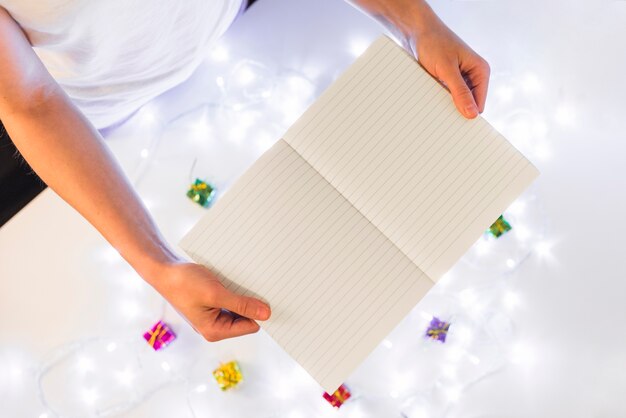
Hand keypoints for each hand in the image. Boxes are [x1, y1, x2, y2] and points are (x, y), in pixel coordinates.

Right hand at [150, 261, 270, 341]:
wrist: (163, 269)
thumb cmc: (184, 282)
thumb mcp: (215, 293)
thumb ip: (241, 305)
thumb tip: (266, 314)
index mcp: (215, 331)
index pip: (250, 326)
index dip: (260, 313)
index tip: (270, 296)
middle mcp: (214, 327)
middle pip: (246, 319)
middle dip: (252, 304)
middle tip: (261, 285)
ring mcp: (213, 315)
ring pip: (240, 308)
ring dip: (244, 296)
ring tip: (245, 280)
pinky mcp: (211, 304)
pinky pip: (231, 300)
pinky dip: (236, 291)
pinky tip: (235, 279)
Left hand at [410, 19, 489, 118]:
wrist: (416, 31)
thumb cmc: (434, 43)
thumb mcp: (447, 69)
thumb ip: (459, 92)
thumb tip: (472, 114)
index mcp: (480, 71)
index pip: (479, 104)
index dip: (469, 116)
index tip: (455, 129)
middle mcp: (473, 76)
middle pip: (468, 105)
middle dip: (456, 112)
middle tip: (441, 124)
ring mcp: (459, 79)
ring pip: (455, 102)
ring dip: (445, 106)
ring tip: (433, 111)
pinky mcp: (447, 80)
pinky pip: (445, 96)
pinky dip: (437, 100)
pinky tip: (429, 102)